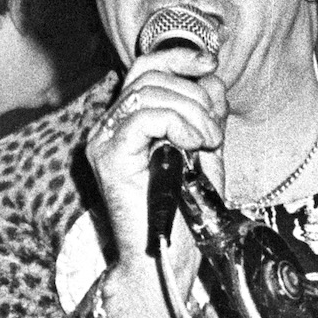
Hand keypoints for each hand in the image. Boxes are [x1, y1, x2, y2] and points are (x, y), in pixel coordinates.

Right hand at [86, 38, 225, 317]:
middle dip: (194, 94)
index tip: (209, 64)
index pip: (145, 68)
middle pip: (149, 75)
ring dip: (193, 112)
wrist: (166, 261)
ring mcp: (104, 141)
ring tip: (207, 143)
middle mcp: (108, 128)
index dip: (178, 57)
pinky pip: (145, 116)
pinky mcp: (109, 156)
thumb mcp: (201, 153)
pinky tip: (194, 147)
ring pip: (150, 93)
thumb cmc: (184, 215)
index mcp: (127, 124)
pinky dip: (179, 123)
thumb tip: (210, 79)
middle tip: (213, 131)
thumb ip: (204, 115)